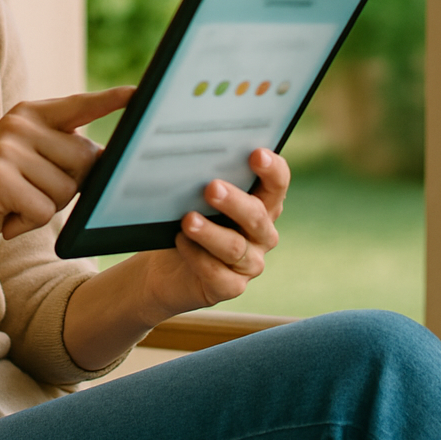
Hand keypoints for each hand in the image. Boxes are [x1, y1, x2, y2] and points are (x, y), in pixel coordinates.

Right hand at [0, 86, 133, 261]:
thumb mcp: (24, 162)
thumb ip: (61, 152)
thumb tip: (108, 157)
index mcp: (28, 114)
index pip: (80, 105)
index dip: (112, 99)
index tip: (141, 91)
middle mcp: (20, 124)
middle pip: (86, 160)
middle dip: (68, 188)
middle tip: (27, 192)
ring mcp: (7, 147)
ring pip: (67, 190)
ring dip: (44, 209)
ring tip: (10, 204)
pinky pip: (44, 211)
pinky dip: (25, 224)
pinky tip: (1, 217)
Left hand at [140, 147, 289, 320]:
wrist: (164, 268)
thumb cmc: (182, 219)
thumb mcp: (193, 196)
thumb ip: (202, 176)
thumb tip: (192, 154)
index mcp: (260, 204)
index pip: (276, 184)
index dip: (272, 170)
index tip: (257, 153)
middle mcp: (260, 234)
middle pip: (257, 216)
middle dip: (235, 201)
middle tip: (211, 187)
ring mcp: (249, 263)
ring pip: (236, 247)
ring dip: (211, 232)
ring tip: (187, 220)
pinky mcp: (229, 286)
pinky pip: (219, 275)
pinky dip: (198, 257)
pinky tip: (180, 242)